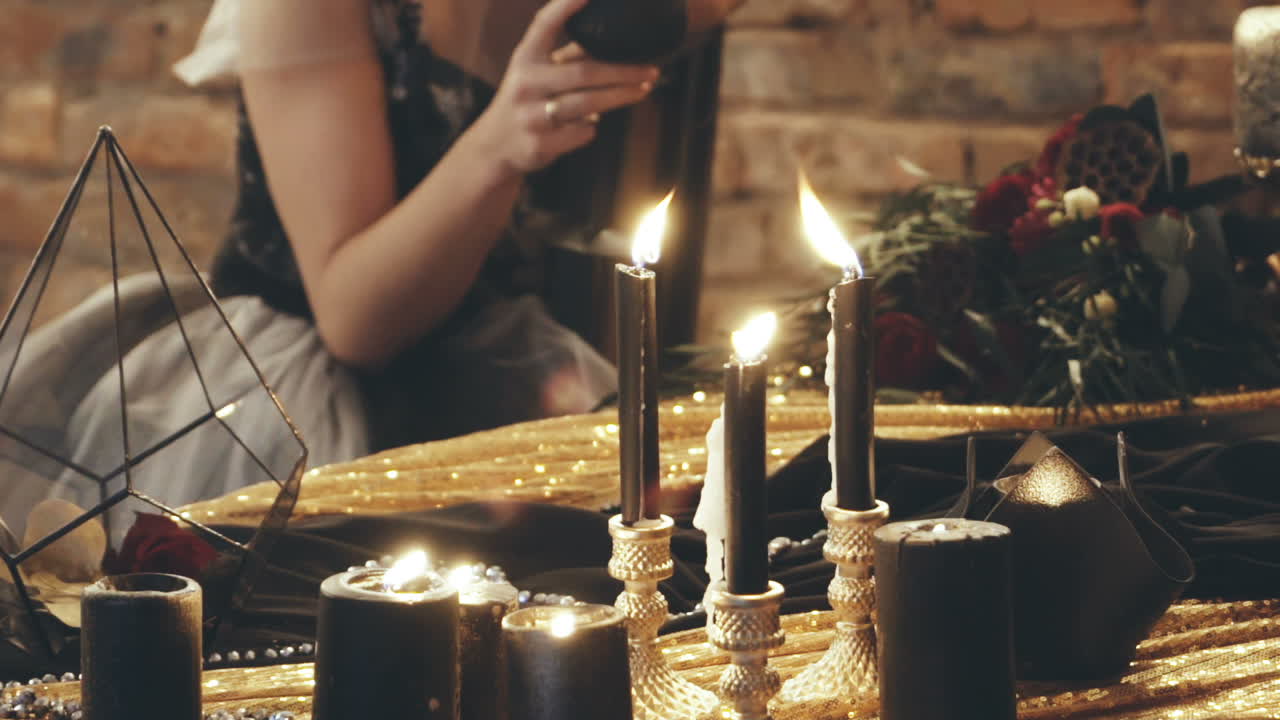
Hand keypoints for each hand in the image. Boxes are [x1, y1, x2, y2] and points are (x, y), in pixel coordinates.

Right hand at [468, 0, 658, 176]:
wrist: (495, 146)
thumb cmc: (528, 100)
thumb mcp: (537, 72)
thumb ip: (568, 57)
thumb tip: (615, 41)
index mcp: (525, 58)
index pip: (545, 24)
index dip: (565, 6)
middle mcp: (525, 83)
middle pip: (583, 73)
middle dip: (622, 72)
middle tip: (651, 70)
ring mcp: (530, 116)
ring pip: (588, 105)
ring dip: (620, 97)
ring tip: (643, 90)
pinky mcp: (540, 144)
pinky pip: (582, 133)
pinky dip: (592, 127)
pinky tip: (592, 123)